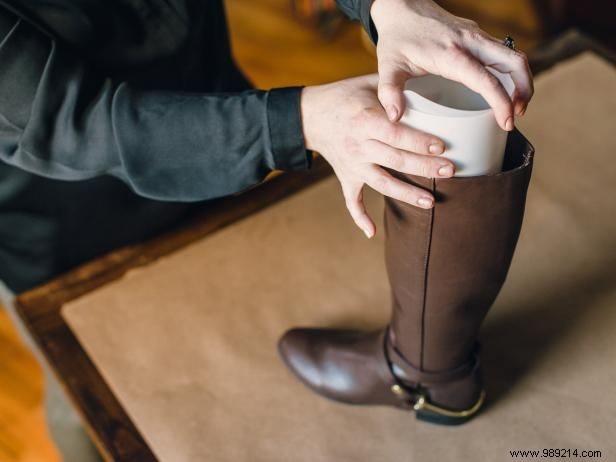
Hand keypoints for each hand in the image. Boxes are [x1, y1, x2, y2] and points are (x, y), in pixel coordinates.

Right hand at [300, 75, 454, 237]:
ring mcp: (352, 165)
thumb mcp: (368, 83)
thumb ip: (395, 86)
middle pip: (396, 160)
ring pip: (382, 183)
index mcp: (365, 120)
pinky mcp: (346, 177)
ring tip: (431, 202)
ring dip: (406, 194)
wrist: (310, 115)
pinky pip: (351, 201)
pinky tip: (372, 233)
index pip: (396, 134)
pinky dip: (359, 217)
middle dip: (424, 167)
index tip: (442, 146)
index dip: (419, 142)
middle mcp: (358, 145)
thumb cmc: (345, 95)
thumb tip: (434, 80)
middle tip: (451, 170)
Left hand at [370, 0, 533, 129]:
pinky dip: (511, 73)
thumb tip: (394, 117)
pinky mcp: (478, 37)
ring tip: (515, 107)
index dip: (501, 102)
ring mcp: (477, 37)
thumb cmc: (396, 38)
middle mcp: (470, 42)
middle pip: (513, 62)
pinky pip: (503, 54)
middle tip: (517, 116)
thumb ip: (389, 92)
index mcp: (451, 54)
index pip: (486, 79)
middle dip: (524, 90)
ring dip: (522, 81)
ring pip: (513, 56)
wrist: (402, 8)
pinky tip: (503, 91)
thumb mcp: (388, 66)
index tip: (507, 122)